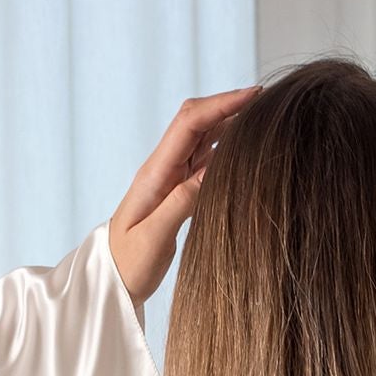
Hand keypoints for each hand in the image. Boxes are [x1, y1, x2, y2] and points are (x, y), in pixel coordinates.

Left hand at [108, 89, 254, 304]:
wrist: (112, 280)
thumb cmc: (129, 264)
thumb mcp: (154, 238)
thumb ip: (181, 203)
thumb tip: (212, 171)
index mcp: (156, 172)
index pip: (190, 123)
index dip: (222, 104)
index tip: (254, 95)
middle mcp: (164, 167)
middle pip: (197, 120)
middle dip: (228, 104)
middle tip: (264, 100)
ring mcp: (171, 177)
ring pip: (203, 137)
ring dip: (229, 121)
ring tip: (261, 117)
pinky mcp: (178, 191)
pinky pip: (204, 160)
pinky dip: (225, 147)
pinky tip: (244, 148)